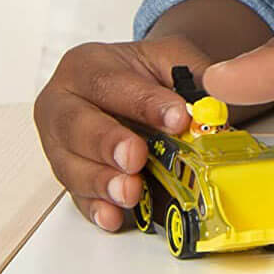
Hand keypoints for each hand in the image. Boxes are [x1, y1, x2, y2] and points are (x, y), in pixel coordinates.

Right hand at [33, 36, 203, 230]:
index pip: (110, 83)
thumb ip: (193, 76)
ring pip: (71, 166)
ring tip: (131, 191)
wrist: (130, 84)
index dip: (144, 103)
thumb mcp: (171, 58)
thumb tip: (215, 106)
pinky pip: (75, 196)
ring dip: (102, 182)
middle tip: (137, 157)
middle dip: (108, 143)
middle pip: (76, 126)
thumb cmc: (144, 72)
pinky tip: (113, 215)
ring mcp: (58, 144)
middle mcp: (62, 104)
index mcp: (85, 66)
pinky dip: (95, 208)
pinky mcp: (67, 175)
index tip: (177, 118)